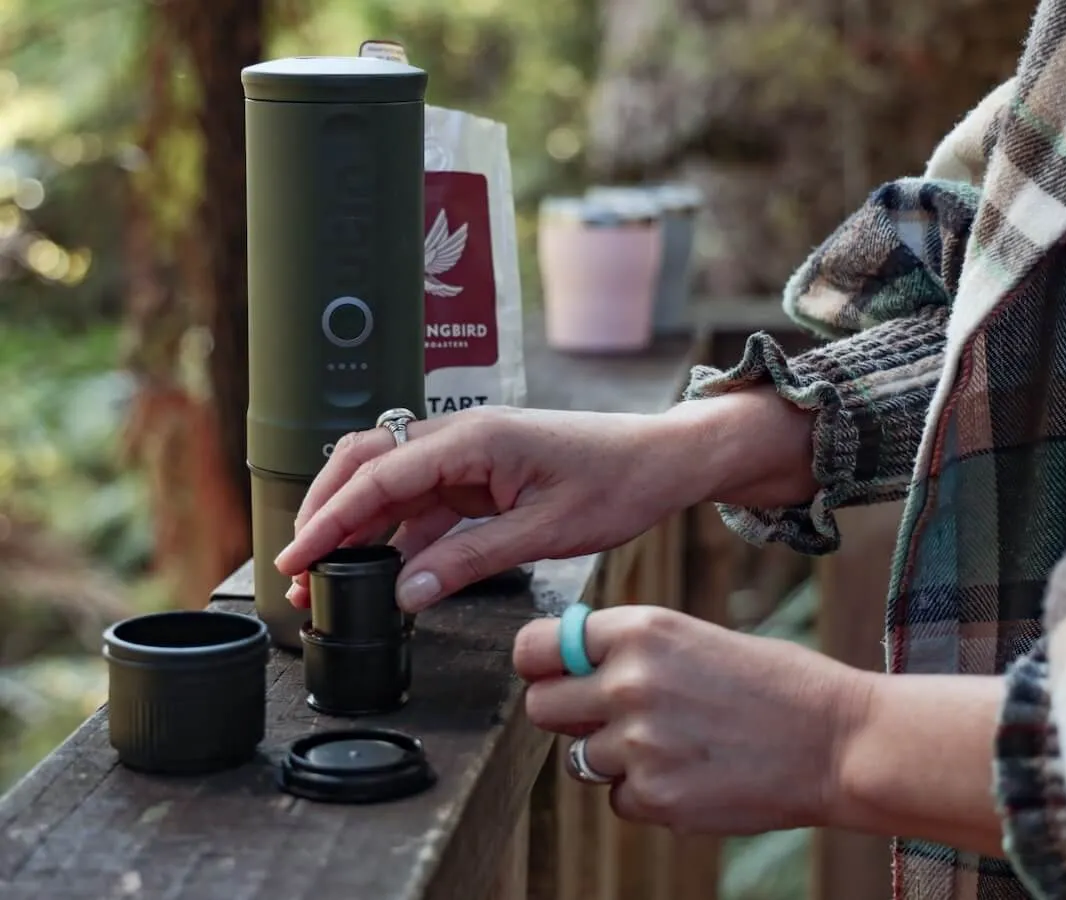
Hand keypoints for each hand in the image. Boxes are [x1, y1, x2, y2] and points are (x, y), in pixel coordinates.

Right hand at [274, 390, 815, 611]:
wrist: (662, 460)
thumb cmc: (617, 482)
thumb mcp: (547, 531)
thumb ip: (472, 560)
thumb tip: (407, 593)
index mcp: (473, 438)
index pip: (378, 476)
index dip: (330, 520)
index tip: (297, 559)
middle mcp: (461, 436)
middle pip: (367, 466)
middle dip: (324, 515)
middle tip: (298, 571)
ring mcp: (468, 454)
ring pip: (389, 484)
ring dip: (355, 527)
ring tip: (327, 578)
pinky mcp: (481, 474)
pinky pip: (424, 501)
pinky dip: (396, 534)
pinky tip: (385, 570)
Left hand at [513, 605, 870, 833]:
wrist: (839, 741)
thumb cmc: (777, 684)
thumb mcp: (698, 638)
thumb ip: (632, 650)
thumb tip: (569, 666)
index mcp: (641, 629)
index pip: (536, 646)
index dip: (541, 663)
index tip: (554, 673)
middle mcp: (629, 681)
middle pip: (540, 706)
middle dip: (568, 714)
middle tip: (612, 717)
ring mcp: (639, 743)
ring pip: (579, 759)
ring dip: (614, 758)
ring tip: (677, 744)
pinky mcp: (655, 797)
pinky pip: (618, 800)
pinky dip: (647, 794)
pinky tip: (696, 774)